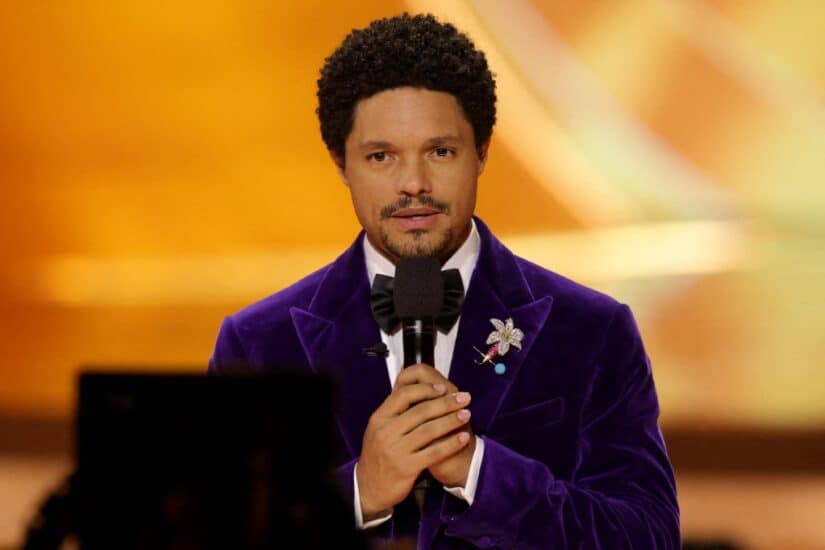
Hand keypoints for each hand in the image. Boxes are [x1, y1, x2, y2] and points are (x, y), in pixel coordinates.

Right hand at [357, 364, 472, 517]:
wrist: (368, 488)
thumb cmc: (378, 455)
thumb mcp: (378, 430)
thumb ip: (395, 412)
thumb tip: (420, 391)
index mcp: (379, 418)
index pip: (403, 395)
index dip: (425, 389)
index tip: (443, 388)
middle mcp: (385, 432)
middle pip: (420, 411)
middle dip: (446, 403)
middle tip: (463, 398)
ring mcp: (395, 450)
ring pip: (429, 430)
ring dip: (451, 420)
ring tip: (466, 414)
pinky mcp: (406, 468)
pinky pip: (434, 452)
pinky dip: (451, 444)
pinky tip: (463, 438)